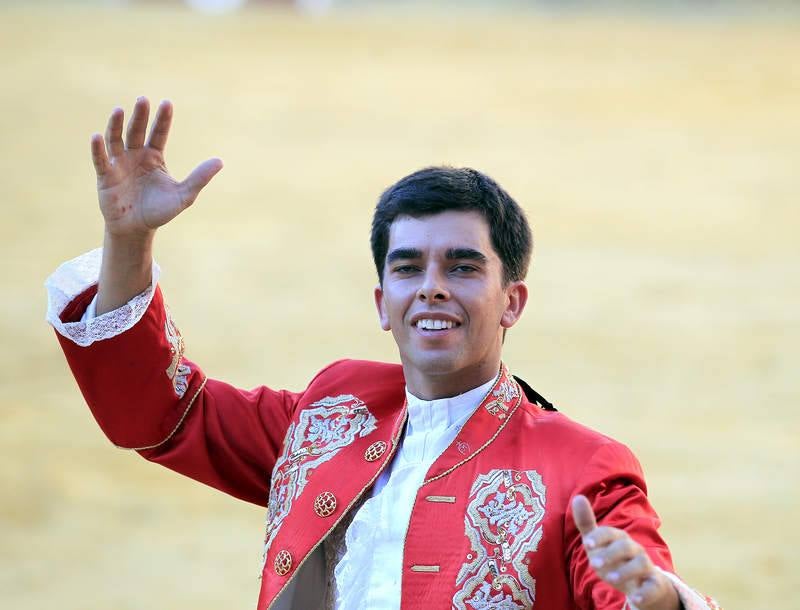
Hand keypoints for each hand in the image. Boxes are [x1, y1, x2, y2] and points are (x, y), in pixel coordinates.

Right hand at [91, 96, 222, 237]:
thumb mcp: (183, 195)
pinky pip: (101, 159)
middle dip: (140, 116)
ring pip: (116, 139)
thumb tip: (220, 161)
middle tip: (142, 99)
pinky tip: (97, 136)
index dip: (163, 119)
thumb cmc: (159, 211)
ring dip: (116, 125)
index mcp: (154, 157)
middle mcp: (135, 155)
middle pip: (137, 130)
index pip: (159, 133)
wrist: (137, 229)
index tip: (167, 103)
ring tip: (119, 110)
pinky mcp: (105, 176)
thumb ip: (199, 178)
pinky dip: (98, 149)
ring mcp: (119, 164)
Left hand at [572, 495, 679, 609]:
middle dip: (611, 554)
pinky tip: (634, 598)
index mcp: (619, 538)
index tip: (588, 544)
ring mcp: (645, 566)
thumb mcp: (597, 542)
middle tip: (594, 564)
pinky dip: (645, 593)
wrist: (639, 582)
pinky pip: (653, 587)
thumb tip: (577, 497)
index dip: (600, 537)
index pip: (610, 533)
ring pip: (641, 565)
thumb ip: (586, 522)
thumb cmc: (613, 558)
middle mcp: (634, 549)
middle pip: (626, 547)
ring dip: (626, 571)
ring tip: (610, 580)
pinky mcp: (654, 584)